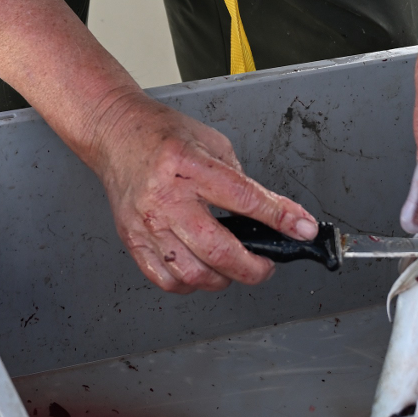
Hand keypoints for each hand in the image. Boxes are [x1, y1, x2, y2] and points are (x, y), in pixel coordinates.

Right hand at [81, 90, 319, 293]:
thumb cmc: (161, 133)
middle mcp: (166, 198)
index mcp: (189, 166)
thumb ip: (240, 180)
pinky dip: (190, 283)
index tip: (302, 229)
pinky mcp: (132, 238)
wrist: (115, 133)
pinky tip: (200, 269)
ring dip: (223, 279)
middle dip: (255, 267)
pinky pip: (165, 279)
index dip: (281, 218)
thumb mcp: (211, 142)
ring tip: (232, 267)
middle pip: (219, 251)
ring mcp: (147, 222)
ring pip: (193, 274)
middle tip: (266, 264)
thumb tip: (272, 214)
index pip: (245, 199)